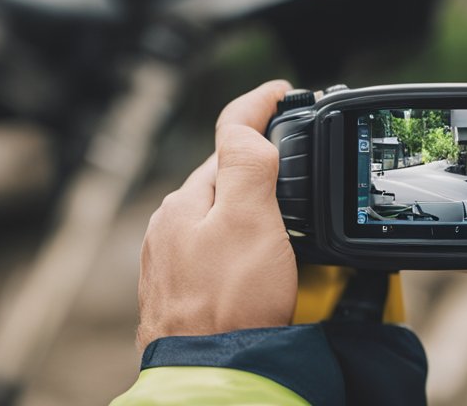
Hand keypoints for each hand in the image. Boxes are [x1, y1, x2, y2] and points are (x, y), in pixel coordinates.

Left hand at [135, 80, 296, 352]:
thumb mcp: (249, 221)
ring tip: (285, 229)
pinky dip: (238, 250)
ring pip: (218, 219)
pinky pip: (214, 256)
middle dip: (257, 171)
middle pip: (224, 180)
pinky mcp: (179, 298)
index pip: (225, 138)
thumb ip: (247, 164)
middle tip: (298, 173)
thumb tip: (249, 120)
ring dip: (249, 214)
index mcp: (184, 202)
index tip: (283, 91)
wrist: (214, 379)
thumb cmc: (230, 305)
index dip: (258, 108)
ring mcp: (169, 265)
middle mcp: (168, 229)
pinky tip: (257, 270)